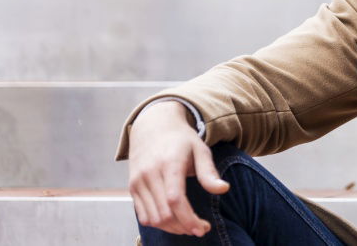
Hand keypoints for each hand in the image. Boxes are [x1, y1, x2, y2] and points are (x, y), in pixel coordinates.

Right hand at [127, 100, 230, 235]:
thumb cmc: (181, 140)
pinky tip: (173, 221)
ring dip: (172, 228)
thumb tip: (224, 189)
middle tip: (200, 228)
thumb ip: (209, 172)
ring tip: (188, 226)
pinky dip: (158, 224)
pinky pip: (143, 215)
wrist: (153, 127)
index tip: (202, 228)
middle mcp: (150, 174)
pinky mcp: (132, 188)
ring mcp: (138, 182)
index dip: (188, 218)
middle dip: (184, 226)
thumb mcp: (200, 149)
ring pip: (152, 218)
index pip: (175, 199)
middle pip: (164, 213)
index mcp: (169, 163)